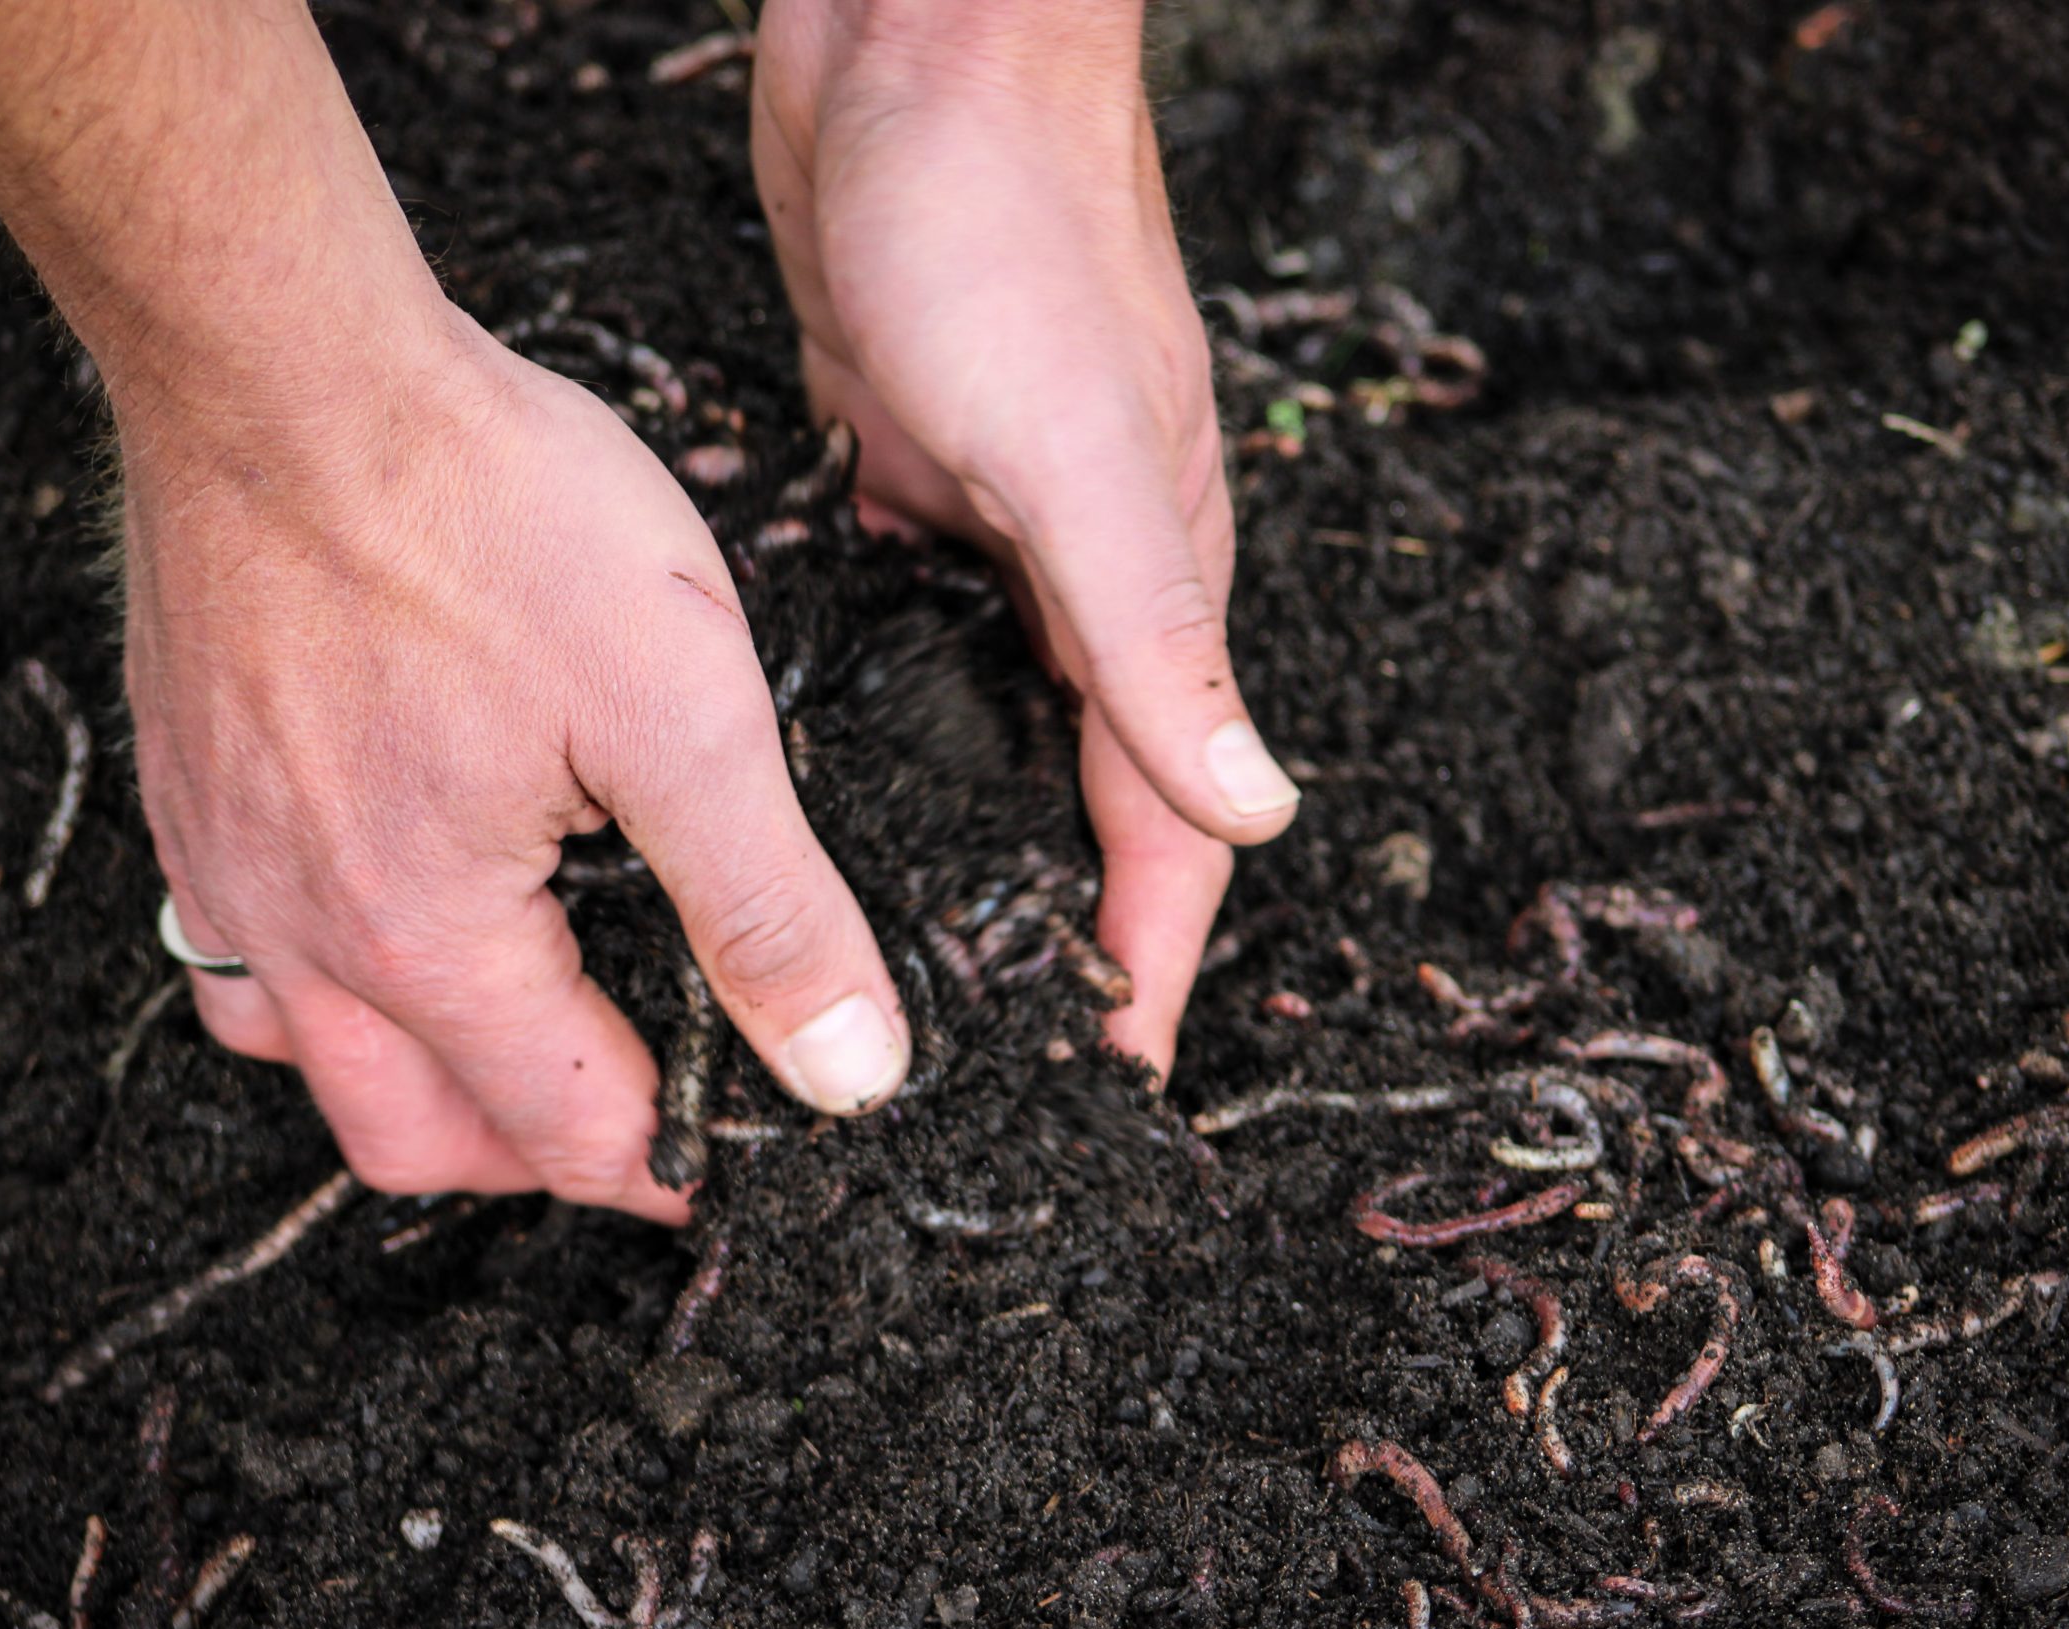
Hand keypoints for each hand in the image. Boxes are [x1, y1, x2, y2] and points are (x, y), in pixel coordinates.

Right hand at [123, 307, 909, 1217]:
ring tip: (533, 1032)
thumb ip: (770, 907)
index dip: (676, 1163)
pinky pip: (247, 952)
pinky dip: (337, 982)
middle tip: (651, 1108)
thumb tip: (847, 1069)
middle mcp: (298, 936)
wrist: (287, 358)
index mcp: (427, 943)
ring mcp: (224, 865)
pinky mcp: (193, 787)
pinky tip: (407, 910)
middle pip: (422, 1139)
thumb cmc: (487, 511)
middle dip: (548, 1151)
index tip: (746, 1151)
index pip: (568, 1133)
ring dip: (429, 1082)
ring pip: (313, 1058)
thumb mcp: (685, 713)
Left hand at [753, 0, 1297, 1077]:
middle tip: (985, 1058)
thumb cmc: (1007, 228)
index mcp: (1156, 590)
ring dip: (968, 842)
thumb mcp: (1078, 454)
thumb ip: (1153, 636)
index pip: (1168, 824)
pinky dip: (884, 731)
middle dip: (1058, 929)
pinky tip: (814, 783)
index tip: (1108, 1085)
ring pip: (992, 734)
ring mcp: (998, 541)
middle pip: (1085, 801)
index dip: (1142, 961)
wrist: (920, 51)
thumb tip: (1255, 806)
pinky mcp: (908, 487)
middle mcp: (1088, 585)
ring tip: (901, 960)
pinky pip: (908, 649)